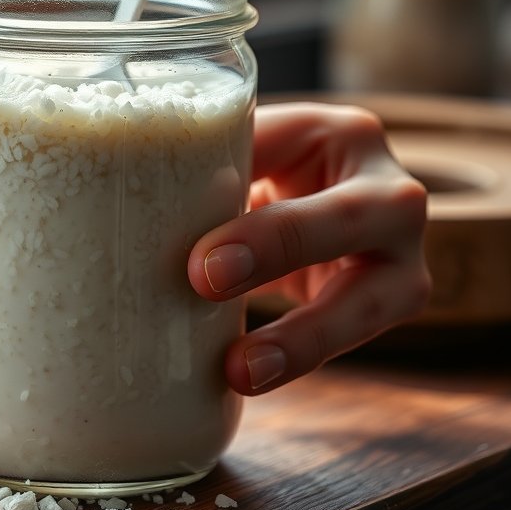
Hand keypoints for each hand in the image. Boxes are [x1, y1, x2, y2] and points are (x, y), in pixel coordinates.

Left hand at [187, 103, 430, 394]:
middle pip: (338, 219)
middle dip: (272, 247)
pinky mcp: (395, 305)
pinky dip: (295, 358)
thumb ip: (200, 177)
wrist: (331, 221)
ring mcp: (402, 254)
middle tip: (205, 278)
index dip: (230, 178)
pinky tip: (248, 376)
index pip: (283, 147)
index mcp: (339, 133)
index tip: (189, 232)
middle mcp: (385, 188)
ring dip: (298, 340)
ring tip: (239, 370)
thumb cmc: (275, 185)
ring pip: (362, 301)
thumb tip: (108, 205)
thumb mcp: (249, 163)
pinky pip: (349, 339)